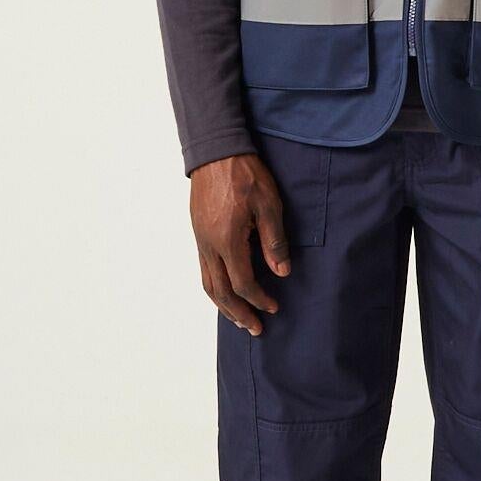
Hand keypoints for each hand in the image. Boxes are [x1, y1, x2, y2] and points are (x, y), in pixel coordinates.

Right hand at [189, 153, 289, 334]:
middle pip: (220, 291)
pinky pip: (203, 269)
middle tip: (254, 328)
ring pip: (207, 283)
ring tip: (238, 318)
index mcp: (228, 240)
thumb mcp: (269, 205)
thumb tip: (282, 273)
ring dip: (223, 305)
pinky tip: (224, 290)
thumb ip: (274, 242)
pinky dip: (214, 287)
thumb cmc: (245, 174)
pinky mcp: (198, 232)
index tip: (273, 308)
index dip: (259, 300)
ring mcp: (200, 239)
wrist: (216, 151)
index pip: (243, 283)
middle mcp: (209, 245)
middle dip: (238, 313)